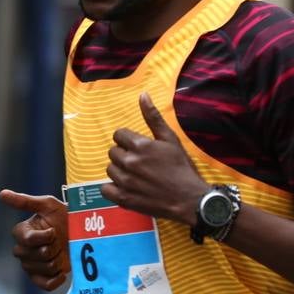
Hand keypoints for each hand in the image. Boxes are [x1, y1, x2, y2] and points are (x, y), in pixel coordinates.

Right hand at [0, 190, 68, 290]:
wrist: (82, 234)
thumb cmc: (63, 216)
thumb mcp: (47, 205)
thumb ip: (24, 202)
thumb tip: (2, 194)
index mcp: (21, 233)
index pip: (27, 240)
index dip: (44, 237)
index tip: (54, 230)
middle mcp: (22, 250)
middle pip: (36, 256)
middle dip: (52, 249)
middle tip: (59, 241)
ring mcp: (31, 266)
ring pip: (43, 269)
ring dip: (57, 260)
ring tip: (61, 252)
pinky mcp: (41, 279)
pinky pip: (45, 285)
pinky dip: (56, 279)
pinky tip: (63, 270)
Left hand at [102, 93, 207, 226]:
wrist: (188, 199)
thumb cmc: (181, 167)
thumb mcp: (170, 139)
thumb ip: (153, 117)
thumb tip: (142, 94)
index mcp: (140, 146)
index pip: (118, 135)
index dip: (127, 140)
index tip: (138, 147)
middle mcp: (129, 162)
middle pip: (113, 152)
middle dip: (123, 154)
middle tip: (139, 162)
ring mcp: (125, 182)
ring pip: (110, 169)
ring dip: (119, 170)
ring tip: (135, 175)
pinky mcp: (123, 198)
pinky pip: (105, 189)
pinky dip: (112, 188)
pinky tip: (125, 187)